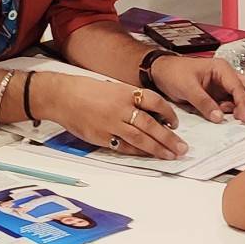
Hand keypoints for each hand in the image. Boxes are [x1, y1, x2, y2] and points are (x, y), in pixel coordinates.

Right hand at [43, 74, 187, 159]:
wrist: (62, 96)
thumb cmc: (86, 90)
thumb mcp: (113, 88)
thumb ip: (130, 100)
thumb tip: (151, 115)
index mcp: (126, 93)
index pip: (155, 102)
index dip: (169, 113)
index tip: (175, 123)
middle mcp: (121, 108)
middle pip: (151, 125)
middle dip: (169, 138)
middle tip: (182, 148)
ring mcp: (112, 124)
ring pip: (141, 139)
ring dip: (158, 148)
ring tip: (171, 155)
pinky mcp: (102, 137)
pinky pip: (124, 147)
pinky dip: (138, 152)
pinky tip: (148, 155)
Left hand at [151, 54, 244, 122]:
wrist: (160, 72)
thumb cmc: (173, 72)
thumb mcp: (187, 87)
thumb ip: (203, 102)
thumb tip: (219, 117)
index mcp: (221, 68)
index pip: (239, 87)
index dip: (243, 103)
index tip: (241, 118)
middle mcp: (225, 76)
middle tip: (241, 117)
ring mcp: (222, 86)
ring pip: (241, 97)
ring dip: (238, 108)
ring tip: (222, 113)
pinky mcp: (217, 95)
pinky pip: (229, 104)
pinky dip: (230, 111)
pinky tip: (219, 114)